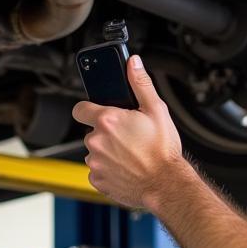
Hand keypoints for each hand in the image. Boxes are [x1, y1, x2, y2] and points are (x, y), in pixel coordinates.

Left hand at [72, 54, 184, 208]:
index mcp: (108, 120)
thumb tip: (133, 63)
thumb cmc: (163, 149)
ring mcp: (95, 162)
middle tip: (128, 135)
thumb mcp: (156, 109)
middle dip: (107, 132)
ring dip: (107, 151)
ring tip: (130, 153)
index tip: (98, 112)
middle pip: (92, 131)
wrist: (166, 184)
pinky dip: (109, 168)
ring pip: (95, 151)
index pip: (80, 108)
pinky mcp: (97, 179)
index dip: (89, 108)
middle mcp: (96, 141)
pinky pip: (98, 169)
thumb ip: (140, 83)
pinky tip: (126, 167)